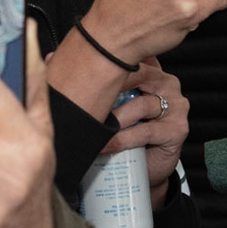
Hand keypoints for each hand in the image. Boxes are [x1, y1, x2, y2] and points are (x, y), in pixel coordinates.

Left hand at [99, 61, 188, 207]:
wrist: (145, 170)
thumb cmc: (126, 134)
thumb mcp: (107, 103)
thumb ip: (88, 80)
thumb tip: (50, 58)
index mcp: (152, 72)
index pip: (133, 57)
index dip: (109, 61)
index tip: (85, 67)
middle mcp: (167, 84)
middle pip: (139, 75)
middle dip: (111, 85)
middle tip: (88, 96)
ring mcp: (175, 106)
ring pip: (141, 104)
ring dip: (114, 118)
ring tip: (96, 127)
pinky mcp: (176, 130)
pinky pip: (146, 130)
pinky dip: (123, 139)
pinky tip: (107, 144)